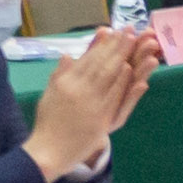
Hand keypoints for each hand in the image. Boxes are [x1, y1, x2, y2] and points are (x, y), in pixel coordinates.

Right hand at [22, 18, 154, 180]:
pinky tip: (130, 69)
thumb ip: (59, 74)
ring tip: (134, 42)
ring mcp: (90, 104)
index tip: (113, 31)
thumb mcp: (49, 94)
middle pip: (101, 63)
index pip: (87, 59)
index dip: (102, 44)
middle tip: (129, 30)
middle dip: (116, 45)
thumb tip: (67, 55)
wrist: (48, 151)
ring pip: (108, 76)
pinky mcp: (100, 119)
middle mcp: (78, 89)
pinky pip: (113, 97)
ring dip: (122, 57)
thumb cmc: (48, 123)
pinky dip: (122, 82)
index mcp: (65, 82)